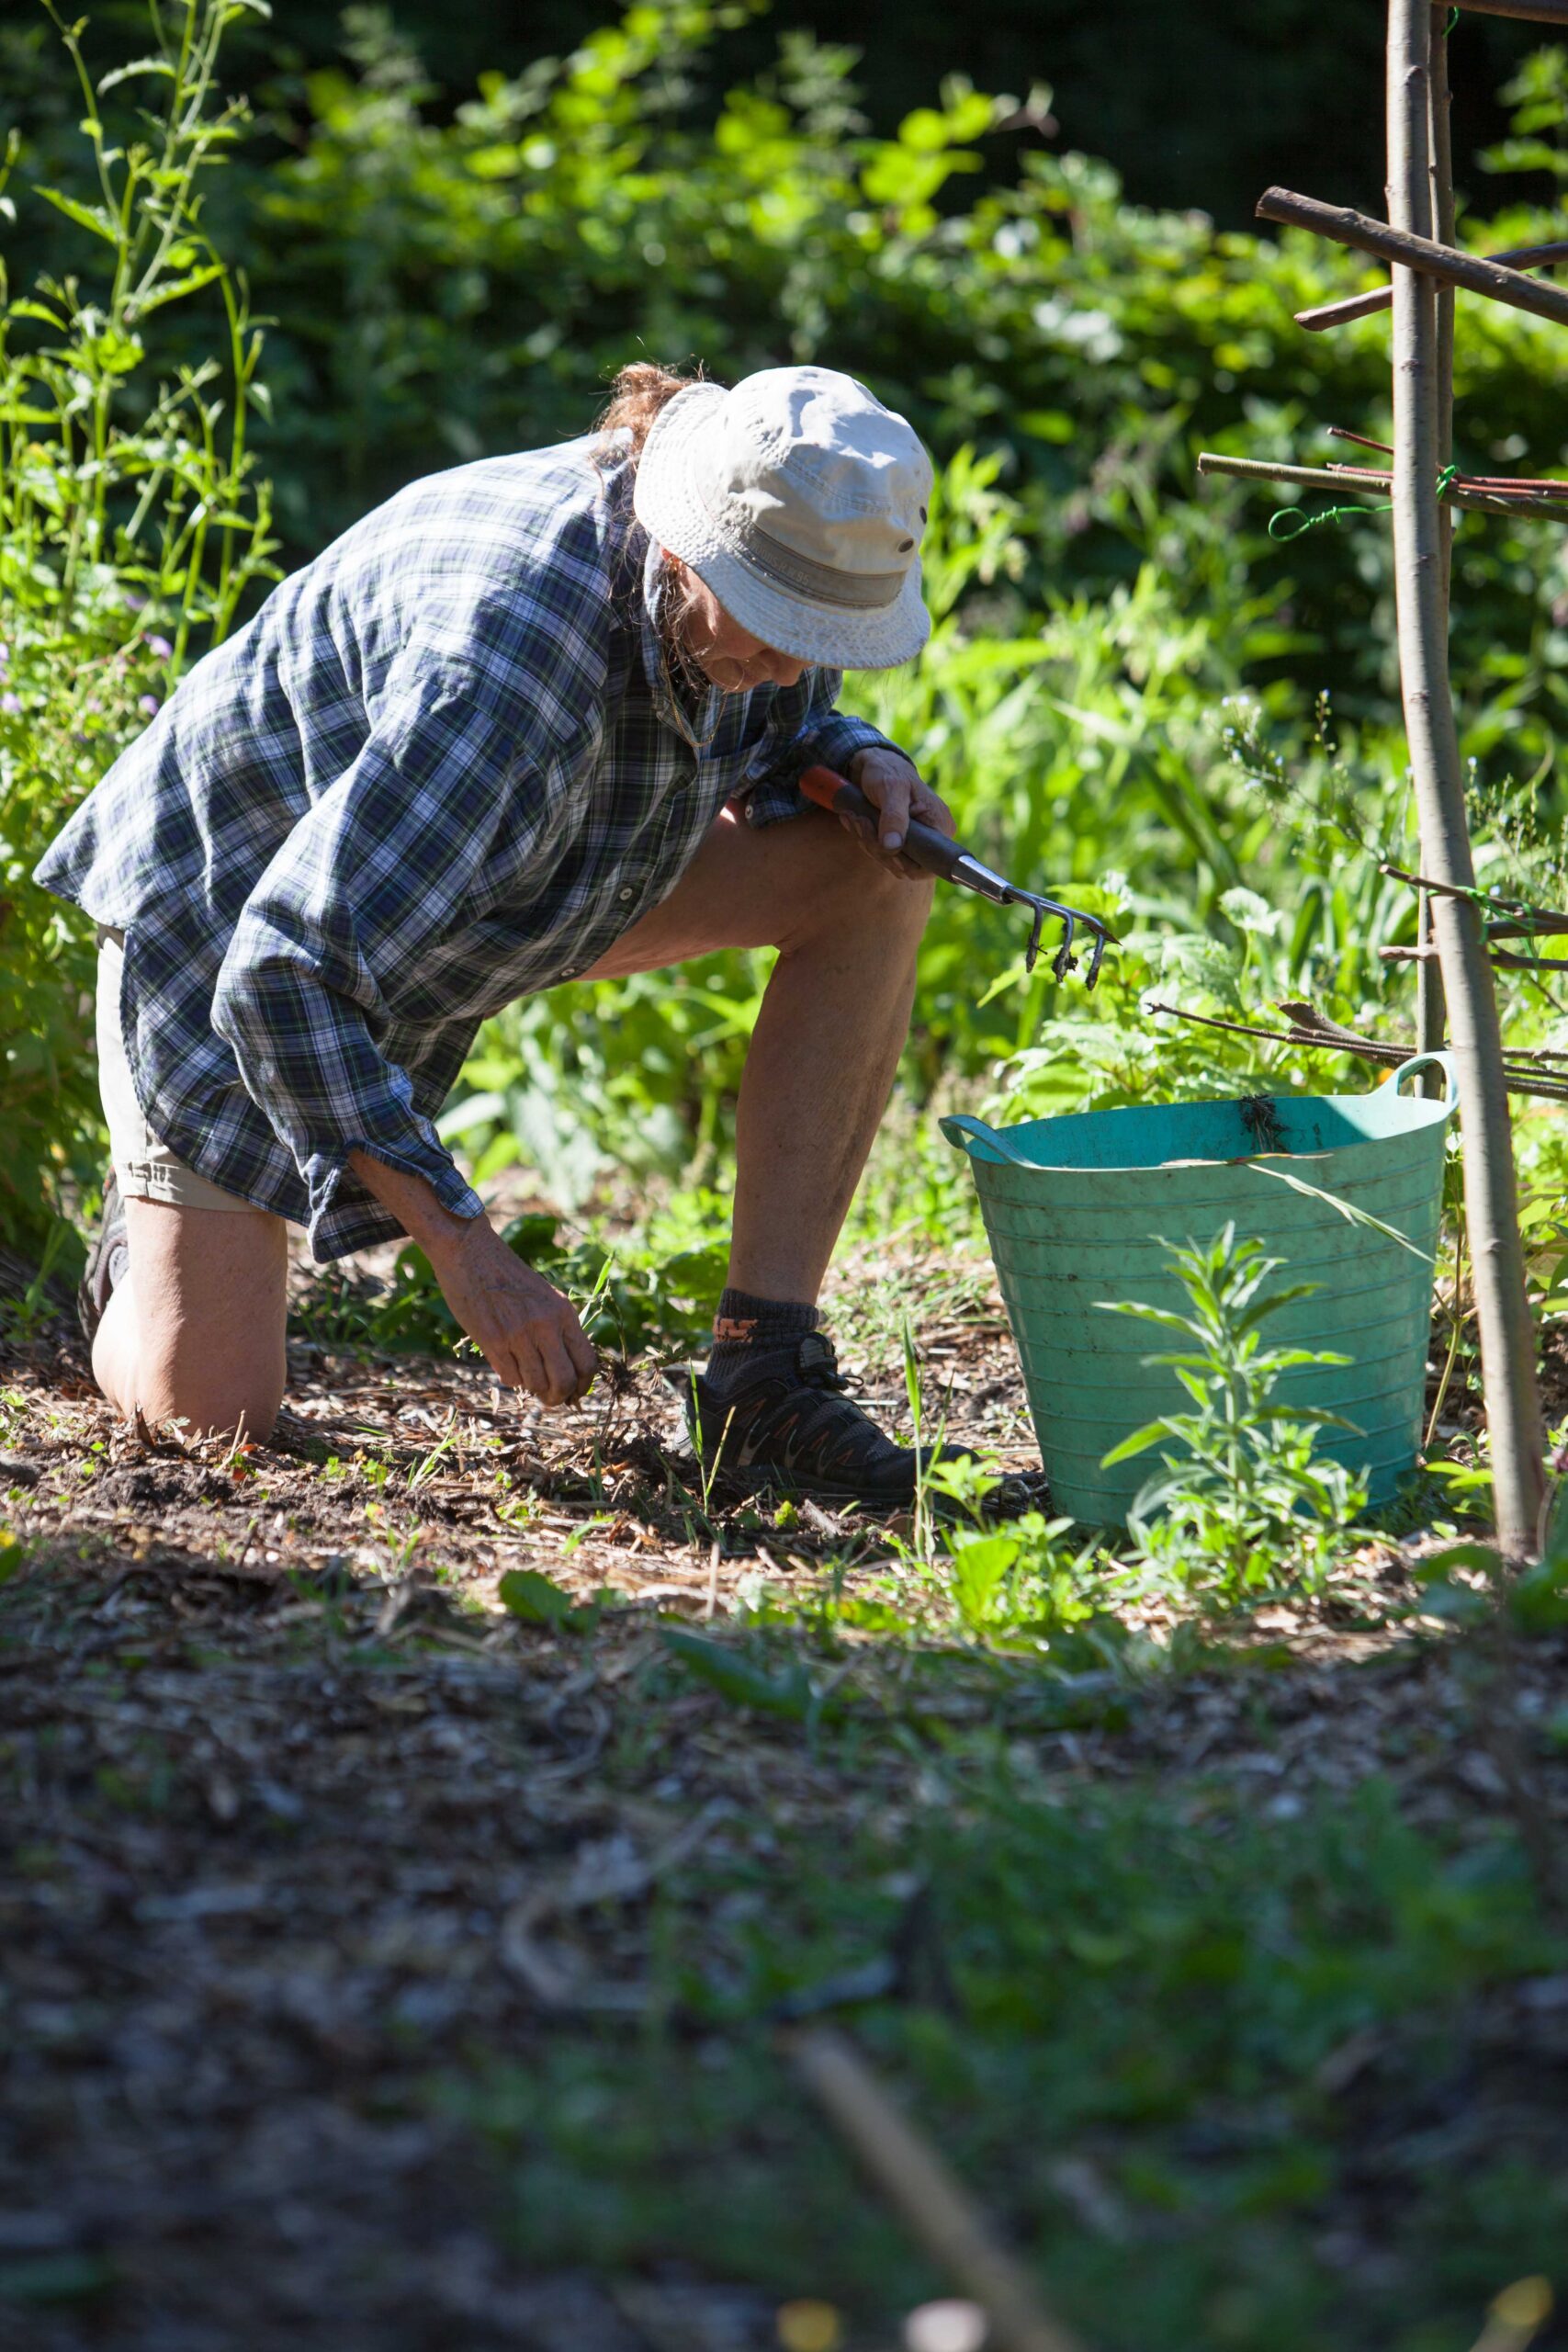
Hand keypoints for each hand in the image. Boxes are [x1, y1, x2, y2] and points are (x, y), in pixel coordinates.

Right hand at [425, 1217, 597, 1406]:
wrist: (471, 1252)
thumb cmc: (508, 1277)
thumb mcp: (545, 1297)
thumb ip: (557, 1328)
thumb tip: (567, 1370)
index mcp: (564, 1313)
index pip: (587, 1362)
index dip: (583, 1386)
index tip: (575, 1393)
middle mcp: (545, 1324)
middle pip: (564, 1380)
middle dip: (559, 1397)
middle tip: (550, 1399)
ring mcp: (518, 1333)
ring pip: (536, 1384)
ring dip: (533, 1389)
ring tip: (527, 1378)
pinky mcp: (492, 1340)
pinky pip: (510, 1377)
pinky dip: (512, 1378)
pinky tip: (507, 1365)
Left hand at [846, 748, 955, 878]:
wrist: (873, 765)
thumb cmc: (887, 771)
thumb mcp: (891, 788)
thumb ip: (894, 817)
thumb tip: (893, 846)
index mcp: (940, 825)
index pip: (928, 865)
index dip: (902, 862)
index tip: (880, 843)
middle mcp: (932, 837)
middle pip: (905, 866)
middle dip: (877, 847)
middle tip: (860, 820)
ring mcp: (915, 841)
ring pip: (890, 861)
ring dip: (867, 841)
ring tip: (857, 816)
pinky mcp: (898, 842)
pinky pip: (882, 854)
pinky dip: (865, 839)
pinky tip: (856, 820)